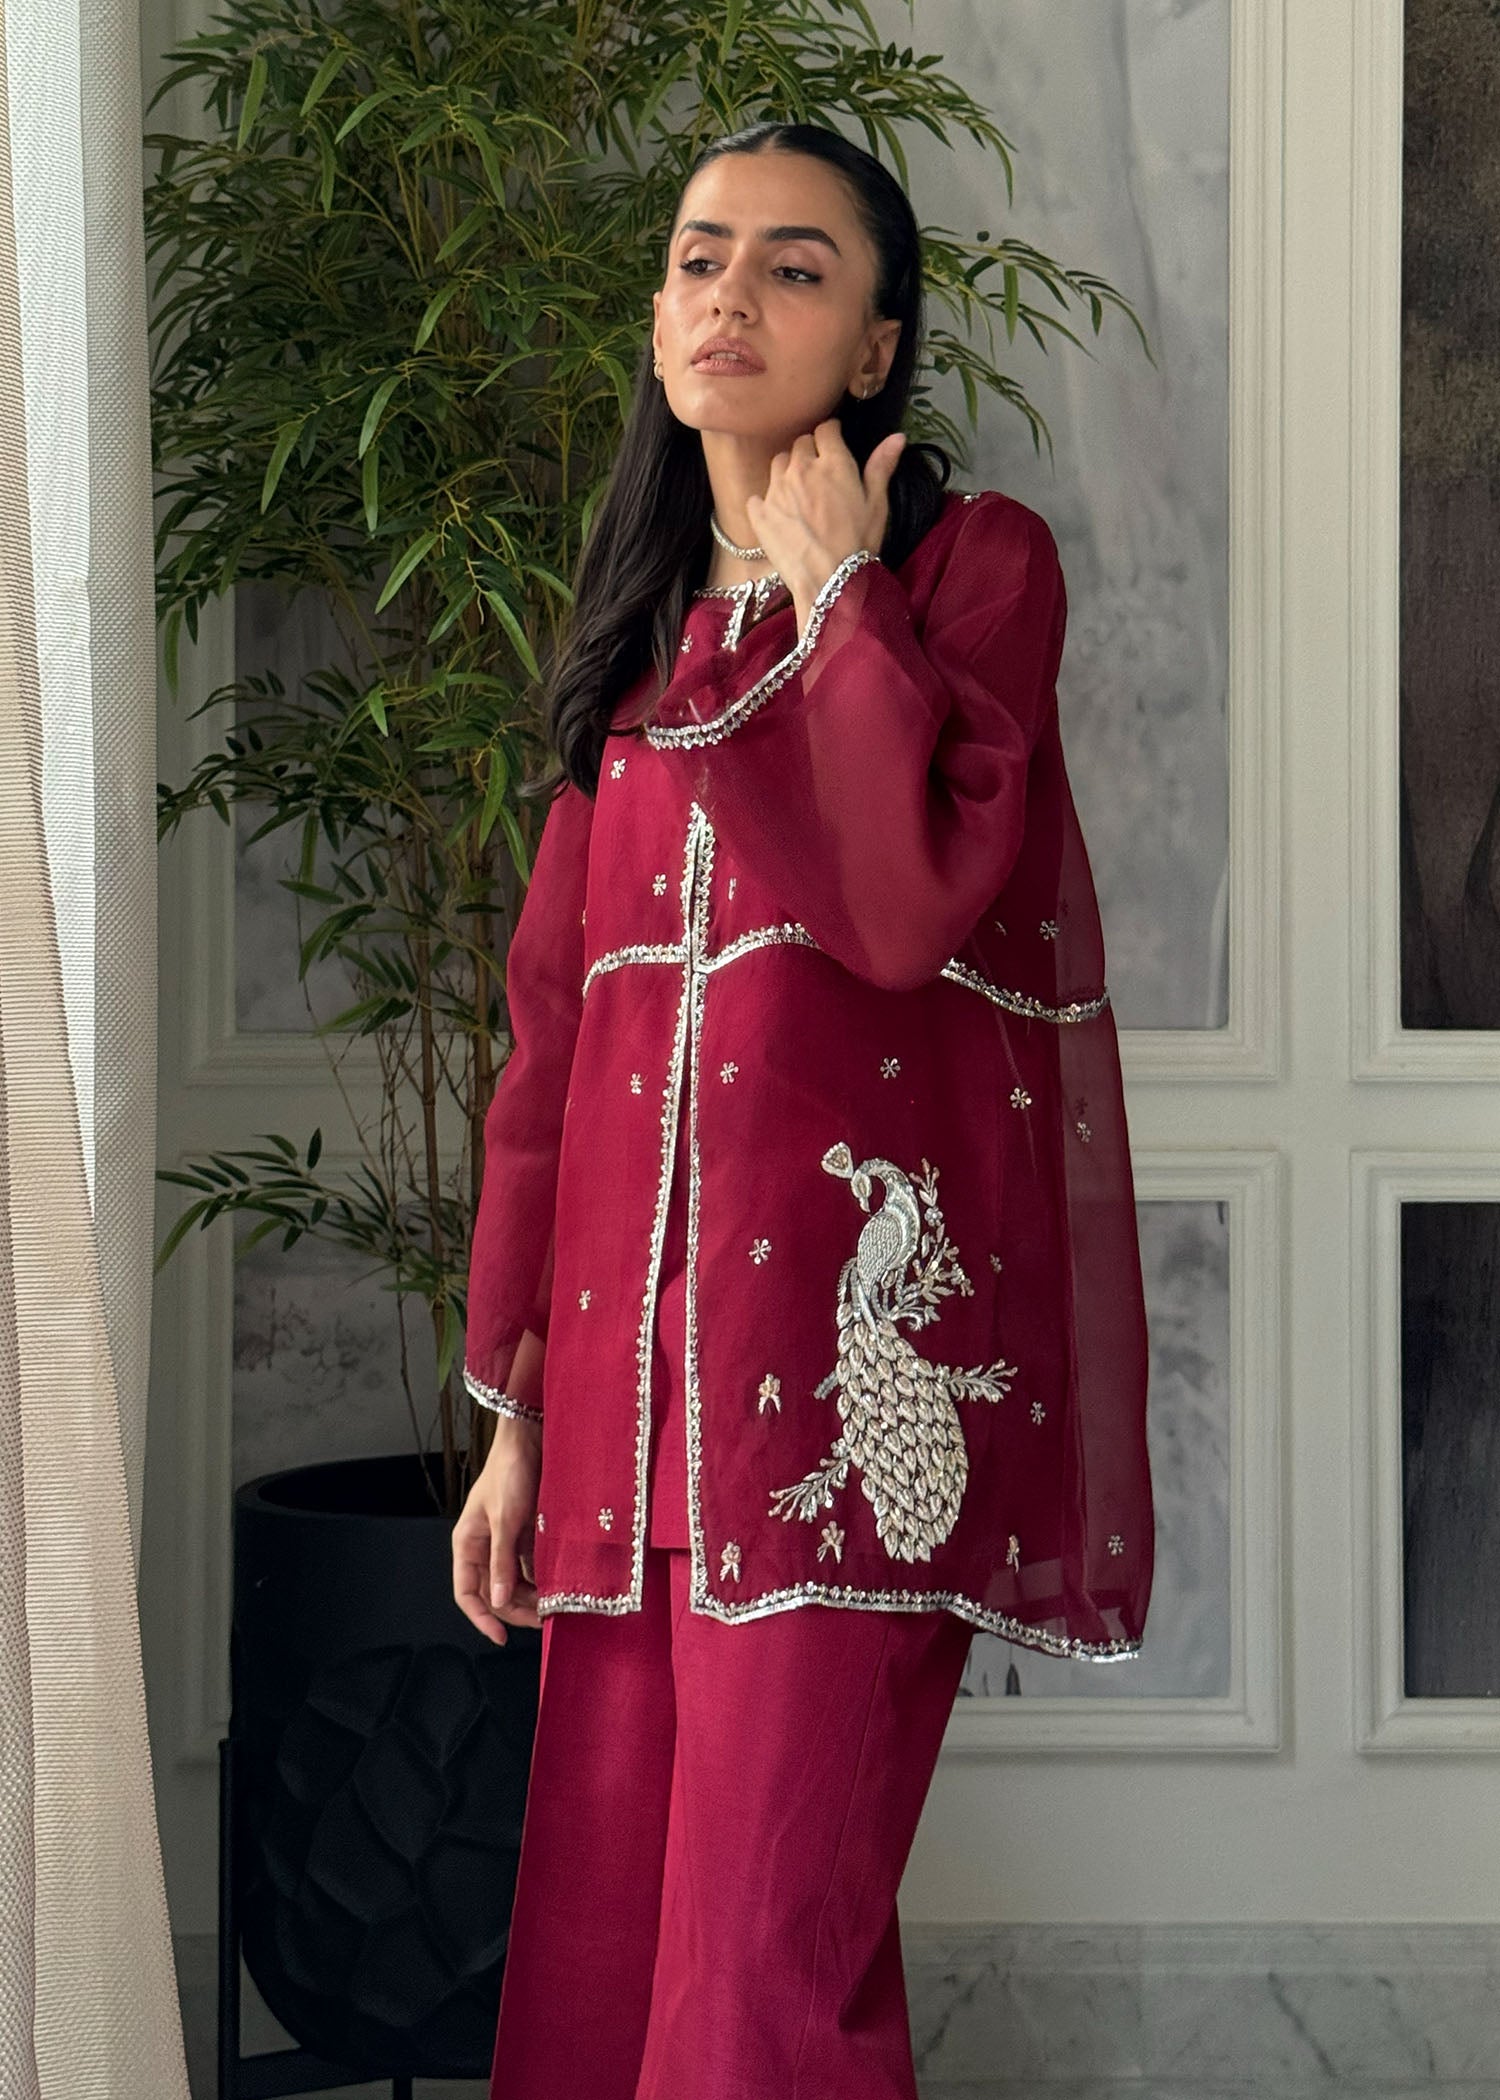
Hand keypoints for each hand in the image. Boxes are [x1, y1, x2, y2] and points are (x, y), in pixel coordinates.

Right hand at [452, 1421, 542, 1642]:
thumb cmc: (509, 1473)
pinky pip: (530, 1566)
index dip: (481, 1618)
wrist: (530, 1440)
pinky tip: (556, 1587)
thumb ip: (501, 1561)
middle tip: (541, 1621)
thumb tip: (498, 1601)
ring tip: (552, 1607)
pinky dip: (541, 1579)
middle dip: (514, 1610)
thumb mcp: (504, 1520)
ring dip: (530, 1596)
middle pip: (494, 1592)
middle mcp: (484, 1546)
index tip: (501, 1637)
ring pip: (514, 1582)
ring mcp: (505, 1541)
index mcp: (467, 1543)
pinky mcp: (525, 1535)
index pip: (467, 1593)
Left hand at [744, 419, 906, 606]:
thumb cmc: (859, 543)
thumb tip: (897, 437)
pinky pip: (757, 496)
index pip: (825, 429)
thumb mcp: (877, 504)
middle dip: (809, 453)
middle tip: (818, 475)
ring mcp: (776, 490)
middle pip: (799, 444)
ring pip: (777, 464)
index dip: (830, 434)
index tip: (833, 444)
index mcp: (833, 463)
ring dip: (787, 472)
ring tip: (798, 494)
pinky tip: (779, 516)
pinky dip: (765, 502)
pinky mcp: (760, 513)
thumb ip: (881, 466)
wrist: (830, 581)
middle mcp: (801, 469)